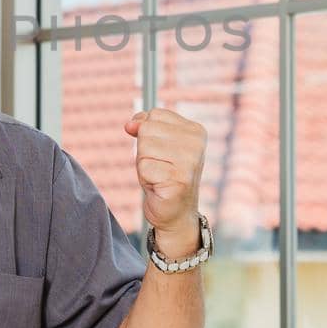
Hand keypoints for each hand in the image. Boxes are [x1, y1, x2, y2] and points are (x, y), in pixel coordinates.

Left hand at [124, 108, 206, 256]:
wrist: (175, 212)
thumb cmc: (164, 174)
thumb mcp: (155, 144)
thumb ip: (144, 126)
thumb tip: (130, 125)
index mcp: (195, 130)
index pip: (155, 115)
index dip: (148, 134)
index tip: (161, 152)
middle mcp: (196, 144)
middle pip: (147, 130)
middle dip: (145, 150)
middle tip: (158, 166)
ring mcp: (189, 162)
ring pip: (144, 148)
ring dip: (144, 165)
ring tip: (159, 176)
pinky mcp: (178, 180)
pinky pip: (144, 168)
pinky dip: (146, 179)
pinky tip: (159, 186)